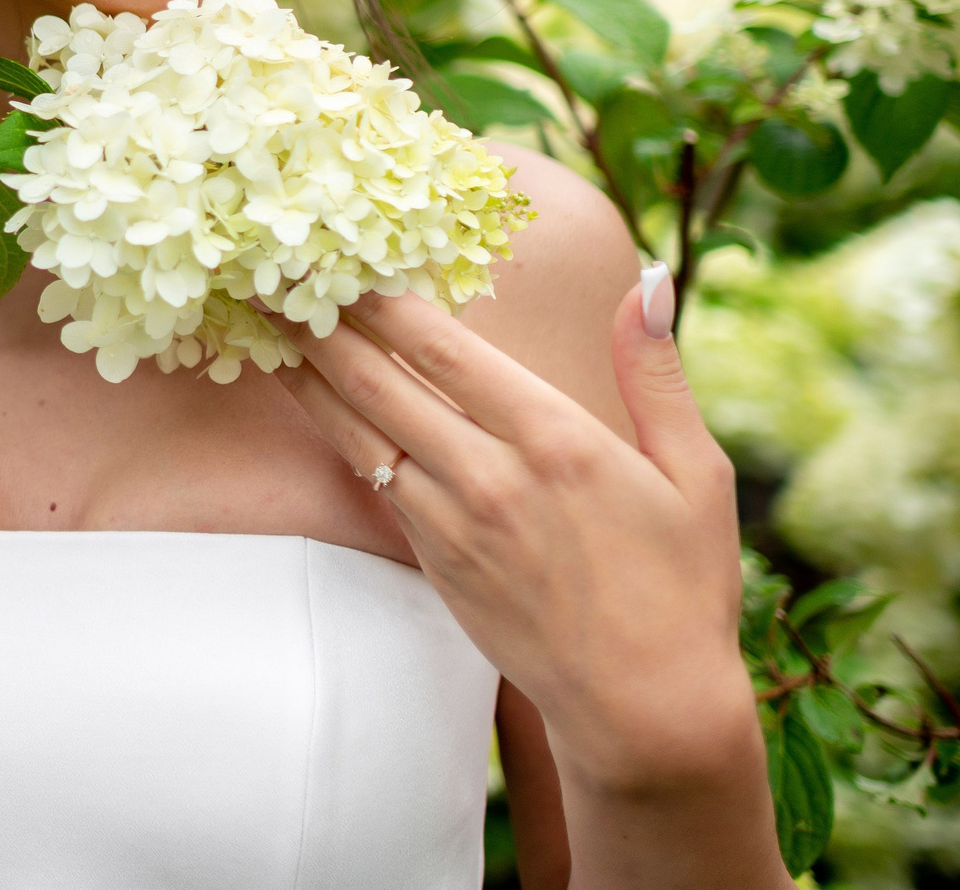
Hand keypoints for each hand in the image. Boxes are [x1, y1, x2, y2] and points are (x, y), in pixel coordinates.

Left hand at [271, 270, 756, 797]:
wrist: (643, 705)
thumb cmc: (681, 584)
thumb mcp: (696, 474)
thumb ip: (656, 372)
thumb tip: (649, 280)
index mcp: (556, 439)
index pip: (443, 349)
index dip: (382, 299)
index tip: (340, 254)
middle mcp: (490, 476)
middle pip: (379, 380)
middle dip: (320, 322)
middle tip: (270, 273)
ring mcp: (451, 522)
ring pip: (357, 430)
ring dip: (307, 373)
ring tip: (264, 323)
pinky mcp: (431, 559)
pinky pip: (370, 480)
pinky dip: (333, 430)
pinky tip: (309, 397)